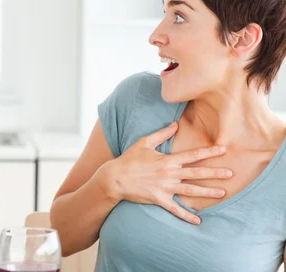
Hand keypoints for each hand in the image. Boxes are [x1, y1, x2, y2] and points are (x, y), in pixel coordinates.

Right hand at [108, 122, 232, 224]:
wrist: (115, 178)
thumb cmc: (129, 159)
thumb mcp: (144, 143)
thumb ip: (161, 134)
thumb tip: (175, 125)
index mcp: (167, 160)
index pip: (192, 155)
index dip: (209, 152)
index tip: (223, 150)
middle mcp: (169, 174)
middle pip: (196, 173)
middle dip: (215, 173)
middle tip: (231, 173)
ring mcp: (165, 188)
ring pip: (191, 190)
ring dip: (207, 192)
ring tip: (222, 193)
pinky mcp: (159, 200)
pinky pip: (175, 209)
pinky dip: (187, 216)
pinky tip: (198, 221)